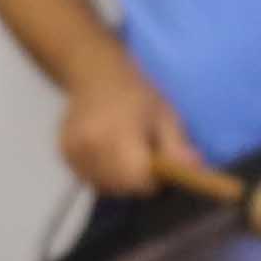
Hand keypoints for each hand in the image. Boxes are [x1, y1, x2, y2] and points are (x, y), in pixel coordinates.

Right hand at [56, 62, 205, 201]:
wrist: (95, 73)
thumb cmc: (136, 92)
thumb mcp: (165, 115)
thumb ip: (177, 146)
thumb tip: (195, 169)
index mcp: (117, 134)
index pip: (138, 180)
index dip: (153, 180)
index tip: (158, 165)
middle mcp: (91, 146)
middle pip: (122, 187)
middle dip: (138, 181)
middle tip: (144, 156)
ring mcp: (74, 152)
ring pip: (105, 186)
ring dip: (120, 180)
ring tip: (125, 152)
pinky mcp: (65, 155)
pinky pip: (90, 179)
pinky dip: (104, 174)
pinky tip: (109, 153)